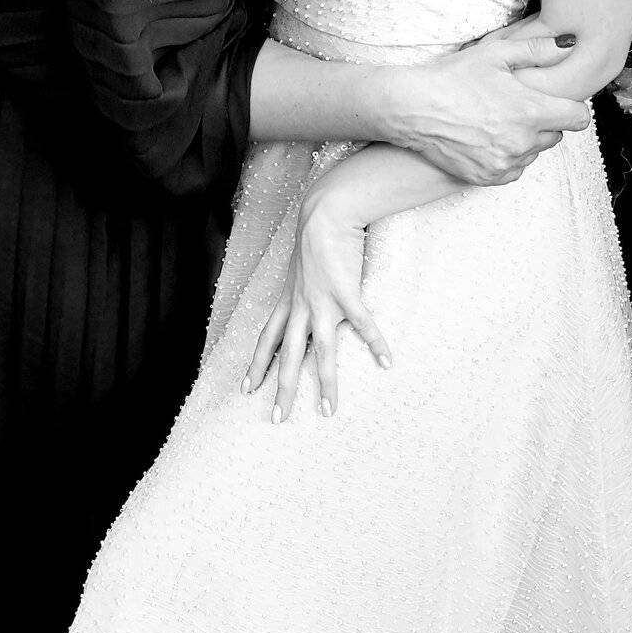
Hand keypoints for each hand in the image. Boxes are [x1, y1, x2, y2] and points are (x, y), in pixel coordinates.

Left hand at [242, 199, 390, 422]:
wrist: (324, 213)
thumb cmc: (315, 234)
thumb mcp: (300, 265)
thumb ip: (303, 284)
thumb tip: (308, 293)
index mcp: (288, 300)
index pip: (266, 339)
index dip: (256, 365)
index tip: (246, 389)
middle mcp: (300, 307)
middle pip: (287, 356)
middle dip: (281, 389)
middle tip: (277, 419)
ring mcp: (322, 302)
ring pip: (321, 352)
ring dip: (324, 383)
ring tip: (328, 410)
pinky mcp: (346, 293)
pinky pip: (362, 324)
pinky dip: (375, 343)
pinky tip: (386, 361)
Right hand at [383, 32, 589, 185]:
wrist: (411, 108)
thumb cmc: (451, 77)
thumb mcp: (494, 54)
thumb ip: (537, 49)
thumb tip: (569, 45)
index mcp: (531, 111)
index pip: (579, 118)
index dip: (570, 106)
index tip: (556, 100)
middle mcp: (522, 142)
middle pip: (556, 135)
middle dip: (543, 121)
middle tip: (516, 105)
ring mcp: (505, 163)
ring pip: (533, 153)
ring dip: (525, 139)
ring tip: (497, 120)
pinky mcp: (488, 178)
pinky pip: (513, 170)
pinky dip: (507, 156)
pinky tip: (487, 138)